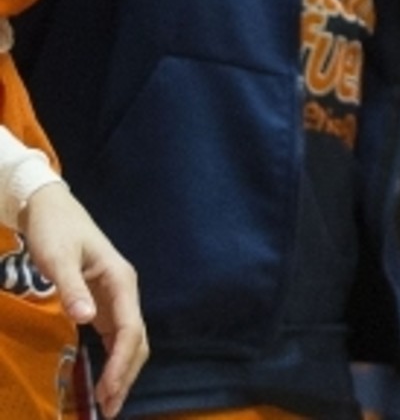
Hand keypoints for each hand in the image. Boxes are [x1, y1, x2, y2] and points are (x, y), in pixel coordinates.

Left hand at [21, 182, 146, 417]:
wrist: (52, 210)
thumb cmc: (57, 231)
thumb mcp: (59, 258)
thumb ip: (71, 288)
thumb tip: (87, 318)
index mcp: (120, 280)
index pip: (130, 329)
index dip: (121, 363)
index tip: (107, 393)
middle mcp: (124, 291)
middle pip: (136, 339)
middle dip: (126, 374)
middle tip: (109, 409)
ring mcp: (116, 298)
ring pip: (129, 340)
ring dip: (122, 371)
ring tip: (108, 403)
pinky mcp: (103, 303)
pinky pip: (116, 337)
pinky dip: (113, 361)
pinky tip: (103, 379)